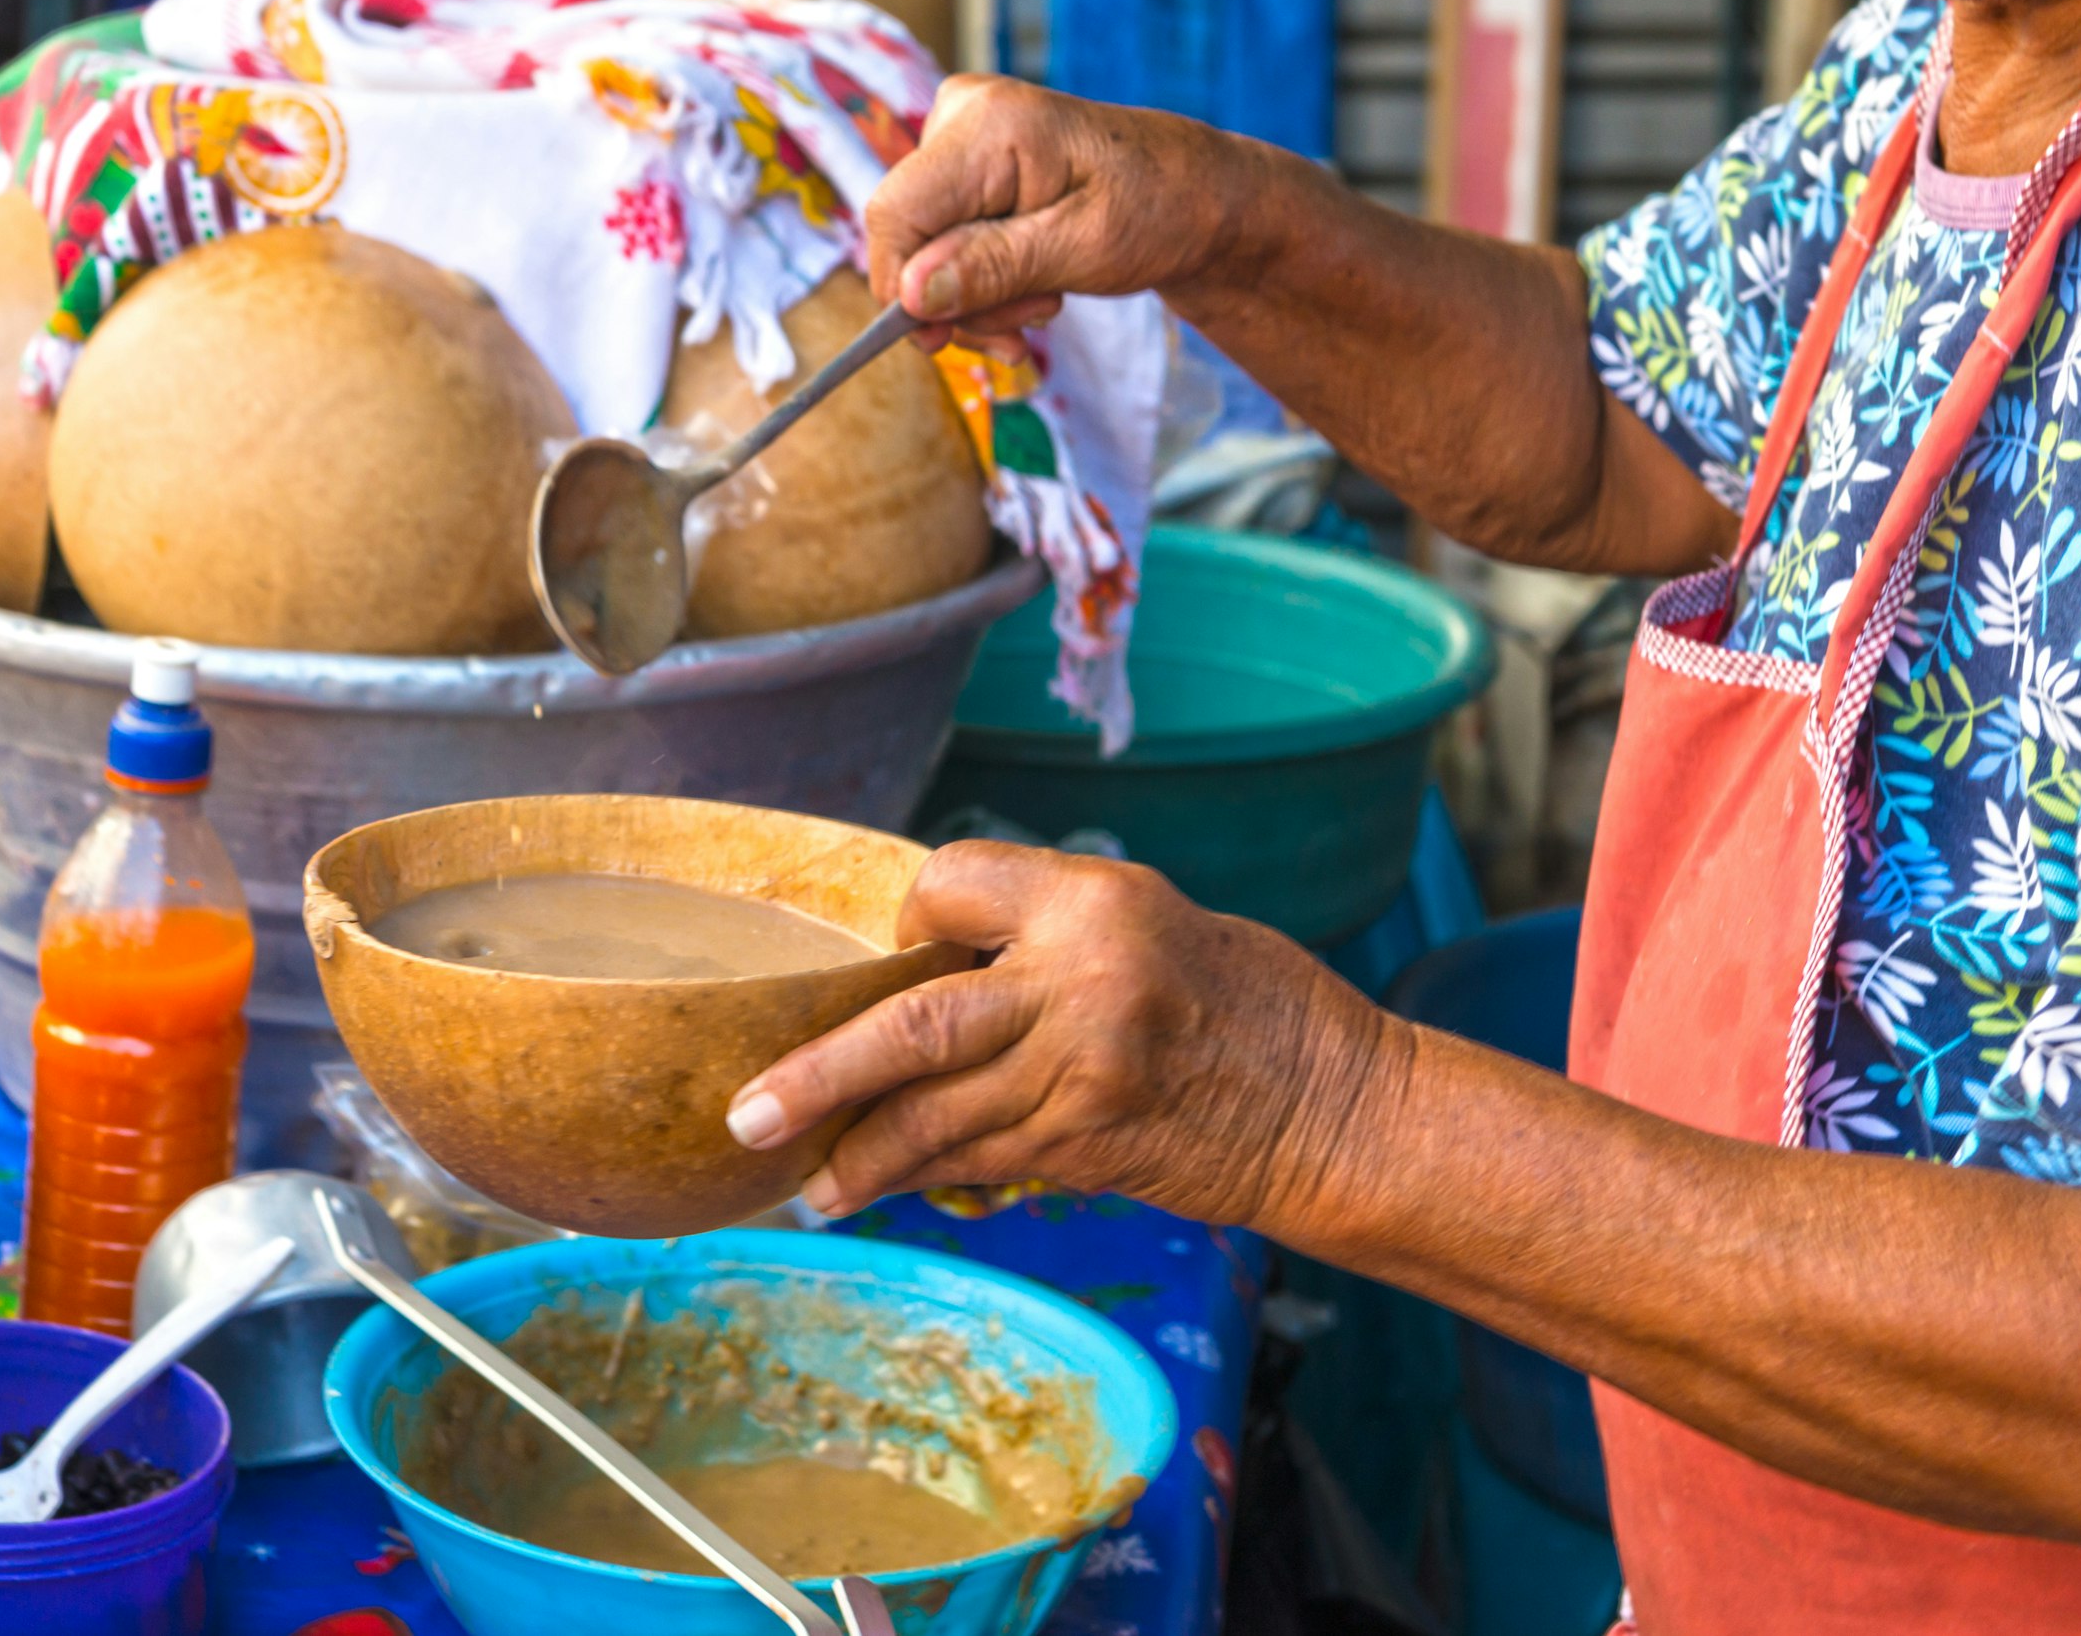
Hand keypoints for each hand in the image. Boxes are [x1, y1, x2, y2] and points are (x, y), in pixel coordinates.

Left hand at [726, 842, 1403, 1226]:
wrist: (1333, 1103)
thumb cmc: (1238, 997)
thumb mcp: (1143, 920)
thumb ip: (1039, 936)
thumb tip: (920, 967)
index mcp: (1091, 900)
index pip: (945, 887)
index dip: (911, 922)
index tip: (900, 952)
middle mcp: (1079, 982)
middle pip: (913, 1023)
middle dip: (819, 1074)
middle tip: (747, 1113)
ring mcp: (1081, 1073)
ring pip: (934, 1116)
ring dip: (859, 1156)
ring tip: (800, 1189)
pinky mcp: (1087, 1148)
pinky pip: (976, 1162)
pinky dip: (921, 1177)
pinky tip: (876, 1193)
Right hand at [863, 78, 1255, 346]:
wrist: (1197, 193)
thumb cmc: (1158, 210)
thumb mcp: (1083, 250)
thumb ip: (992, 268)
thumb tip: (909, 295)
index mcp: (992, 124)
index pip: (897, 213)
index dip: (903, 286)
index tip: (940, 340)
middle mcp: (963, 113)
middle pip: (907, 233)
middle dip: (955, 298)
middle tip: (1020, 333)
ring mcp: (962, 135)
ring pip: (921, 244)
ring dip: (972, 298)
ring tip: (1039, 309)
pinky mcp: (967, 162)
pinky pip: (942, 235)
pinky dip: (977, 279)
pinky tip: (1026, 293)